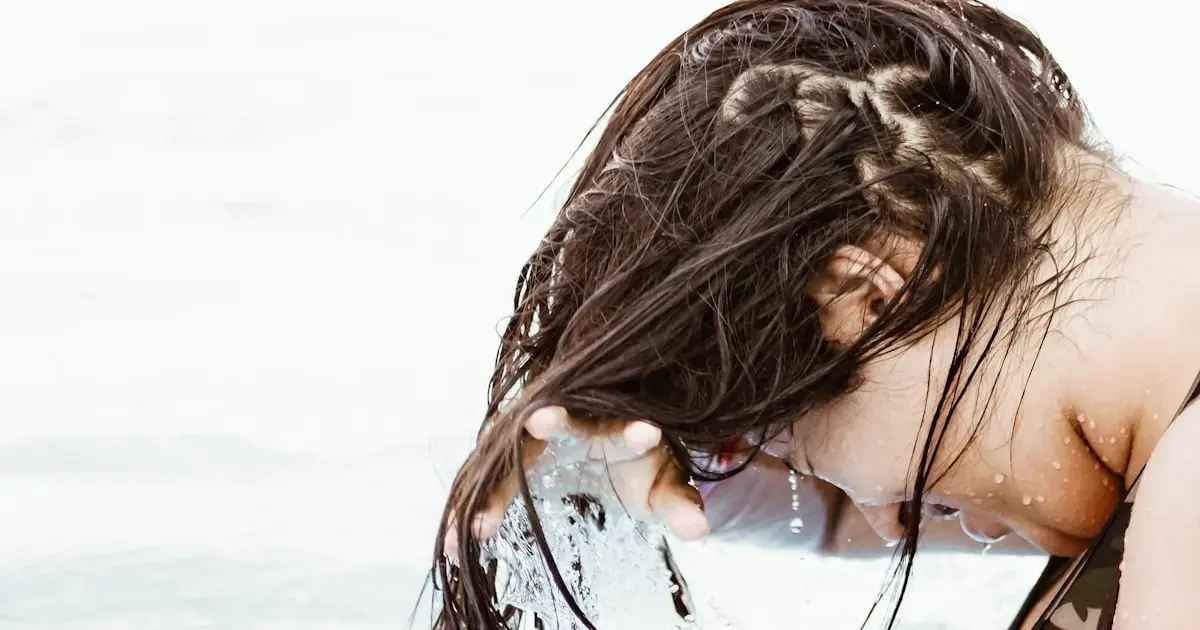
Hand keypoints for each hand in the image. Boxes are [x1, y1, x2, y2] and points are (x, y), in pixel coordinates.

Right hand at [445, 406, 709, 558]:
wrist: (604, 450)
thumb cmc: (638, 467)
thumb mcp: (663, 488)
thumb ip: (679, 505)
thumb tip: (699, 530)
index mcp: (611, 427)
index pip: (621, 426)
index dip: (632, 433)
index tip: (648, 434)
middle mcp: (568, 424)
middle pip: (554, 419)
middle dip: (548, 422)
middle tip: (538, 422)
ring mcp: (532, 440)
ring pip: (508, 457)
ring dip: (489, 492)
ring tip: (473, 531)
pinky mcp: (508, 459)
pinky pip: (486, 483)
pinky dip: (470, 512)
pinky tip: (452, 545)